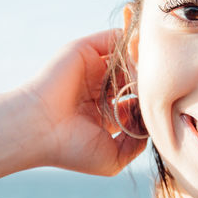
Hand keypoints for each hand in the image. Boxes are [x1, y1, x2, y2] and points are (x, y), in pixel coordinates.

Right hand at [16, 30, 147, 175]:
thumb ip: (137, 144)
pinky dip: (131, 45)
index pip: (138, 101)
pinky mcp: (85, 50)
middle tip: (160, 91)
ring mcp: (92, 69)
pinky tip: (136, 63)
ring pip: (129, 56)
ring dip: (143, 64)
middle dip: (151, 82)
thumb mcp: (113, 159)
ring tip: (149, 78)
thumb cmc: (71, 149)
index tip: (157, 114)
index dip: (151, 105)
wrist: (38, 129)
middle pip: (136, 77)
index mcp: (104, 114)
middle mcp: (99, 89)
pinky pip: (116, 38)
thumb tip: (150, 124)